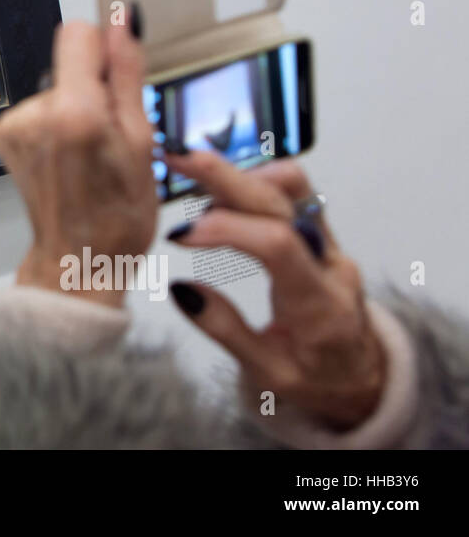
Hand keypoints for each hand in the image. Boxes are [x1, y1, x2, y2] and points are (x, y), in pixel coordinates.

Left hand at [0, 20, 156, 306]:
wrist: (79, 259)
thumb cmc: (118, 215)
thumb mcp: (141, 140)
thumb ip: (126, 73)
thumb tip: (120, 20)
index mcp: (73, 113)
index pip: (78, 33)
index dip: (104, 51)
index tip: (118, 81)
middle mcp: (34, 114)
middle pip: (69, 63)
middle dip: (96, 88)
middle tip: (112, 137)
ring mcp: (14, 126)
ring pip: (57, 87)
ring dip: (78, 110)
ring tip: (92, 154)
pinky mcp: (6, 135)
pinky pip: (41, 109)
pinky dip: (59, 126)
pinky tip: (71, 159)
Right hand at [165, 153, 385, 429]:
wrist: (361, 378)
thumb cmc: (316, 379)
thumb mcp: (268, 374)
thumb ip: (226, 329)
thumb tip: (180, 288)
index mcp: (320, 306)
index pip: (277, 246)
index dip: (226, 230)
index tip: (181, 235)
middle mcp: (331, 264)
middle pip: (282, 201)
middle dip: (225, 175)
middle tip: (176, 158)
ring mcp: (330, 243)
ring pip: (294, 185)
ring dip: (242, 172)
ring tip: (194, 177)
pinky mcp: (320, 232)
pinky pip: (292, 190)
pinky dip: (253, 178)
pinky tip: (220, 190)